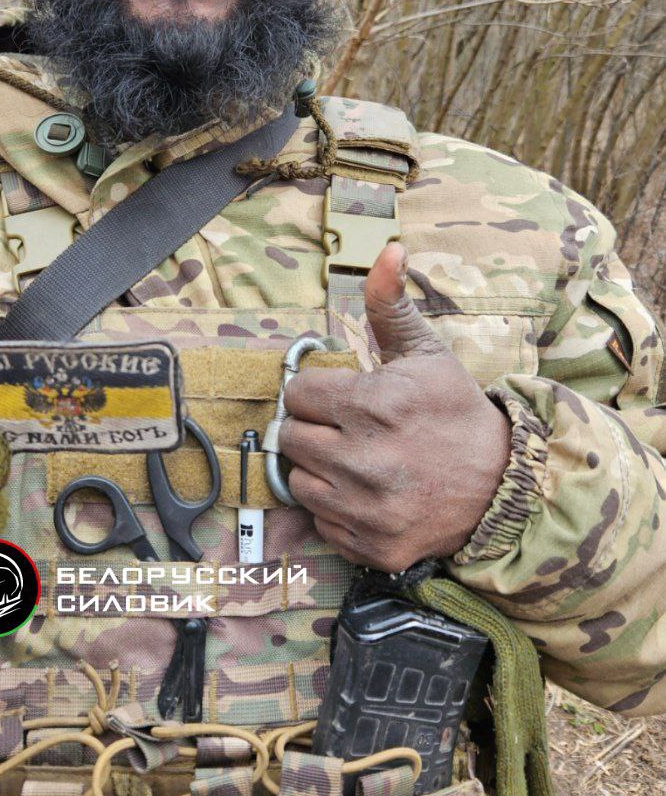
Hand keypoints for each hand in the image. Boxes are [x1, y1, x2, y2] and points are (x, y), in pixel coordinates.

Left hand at [279, 242, 510, 571]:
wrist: (504, 485)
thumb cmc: (455, 411)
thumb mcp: (426, 352)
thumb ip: (392, 303)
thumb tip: (388, 248)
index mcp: (375, 405)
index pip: (297, 393)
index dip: (319, 391)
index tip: (346, 397)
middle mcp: (366, 460)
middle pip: (291, 437)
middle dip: (315, 429)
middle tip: (351, 429)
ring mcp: (369, 509)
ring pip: (299, 481)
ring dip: (320, 470)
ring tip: (359, 460)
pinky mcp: (373, 547)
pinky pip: (322, 524)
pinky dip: (337, 510)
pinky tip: (369, 494)